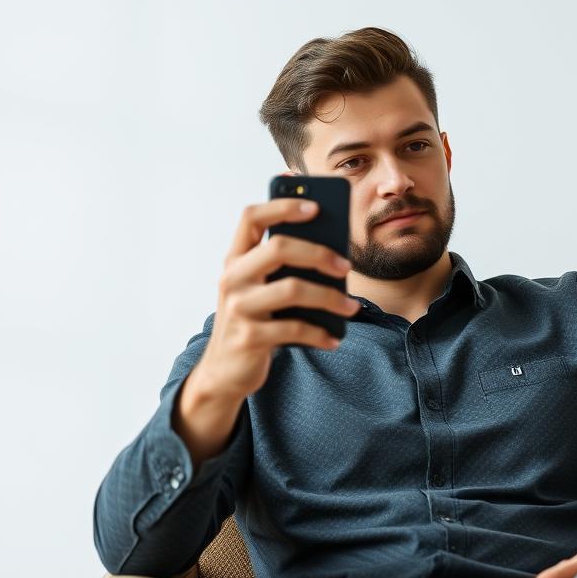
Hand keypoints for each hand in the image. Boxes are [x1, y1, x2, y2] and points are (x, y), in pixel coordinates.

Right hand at [195, 182, 361, 401]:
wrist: (224, 371)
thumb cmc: (255, 321)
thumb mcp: (261, 290)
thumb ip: (284, 270)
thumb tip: (335, 254)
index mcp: (235, 259)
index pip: (251, 217)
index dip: (283, 206)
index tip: (315, 206)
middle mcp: (232, 278)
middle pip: (278, 248)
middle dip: (319, 253)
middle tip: (346, 265)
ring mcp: (238, 307)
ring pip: (292, 289)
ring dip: (330, 297)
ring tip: (352, 307)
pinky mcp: (249, 337)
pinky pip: (294, 329)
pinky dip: (320, 334)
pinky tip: (334, 338)